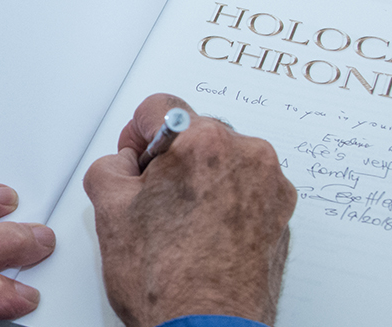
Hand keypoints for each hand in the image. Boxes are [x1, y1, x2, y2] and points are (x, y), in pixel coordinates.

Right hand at [84, 94, 296, 326]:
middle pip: (195, 134)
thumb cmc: (168, 282)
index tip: (136, 157)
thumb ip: (109, 167)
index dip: (136, 134)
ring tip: (183, 226)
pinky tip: (206, 235)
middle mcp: (247, 154)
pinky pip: (247, 190)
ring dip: (202, 181)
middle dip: (171, 160)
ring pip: (223, 162)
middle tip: (154, 200)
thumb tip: (121, 164)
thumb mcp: (109, 213)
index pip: (159, 108)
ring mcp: (270, 185)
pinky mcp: (282, 213)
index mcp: (203, 142)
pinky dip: (227, 203)